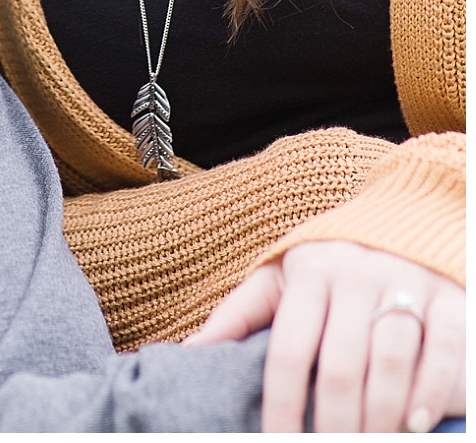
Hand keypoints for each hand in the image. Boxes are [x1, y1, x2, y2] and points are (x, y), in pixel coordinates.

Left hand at [186, 240, 464, 432]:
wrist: (406, 217)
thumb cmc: (331, 261)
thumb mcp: (282, 276)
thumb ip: (239, 313)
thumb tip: (190, 352)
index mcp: (309, 273)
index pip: (288, 352)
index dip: (281, 408)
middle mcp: (356, 275)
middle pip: (340, 368)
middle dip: (332, 425)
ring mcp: (406, 284)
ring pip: (391, 363)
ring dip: (379, 418)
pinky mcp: (449, 298)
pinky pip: (443, 351)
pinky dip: (430, 392)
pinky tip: (415, 425)